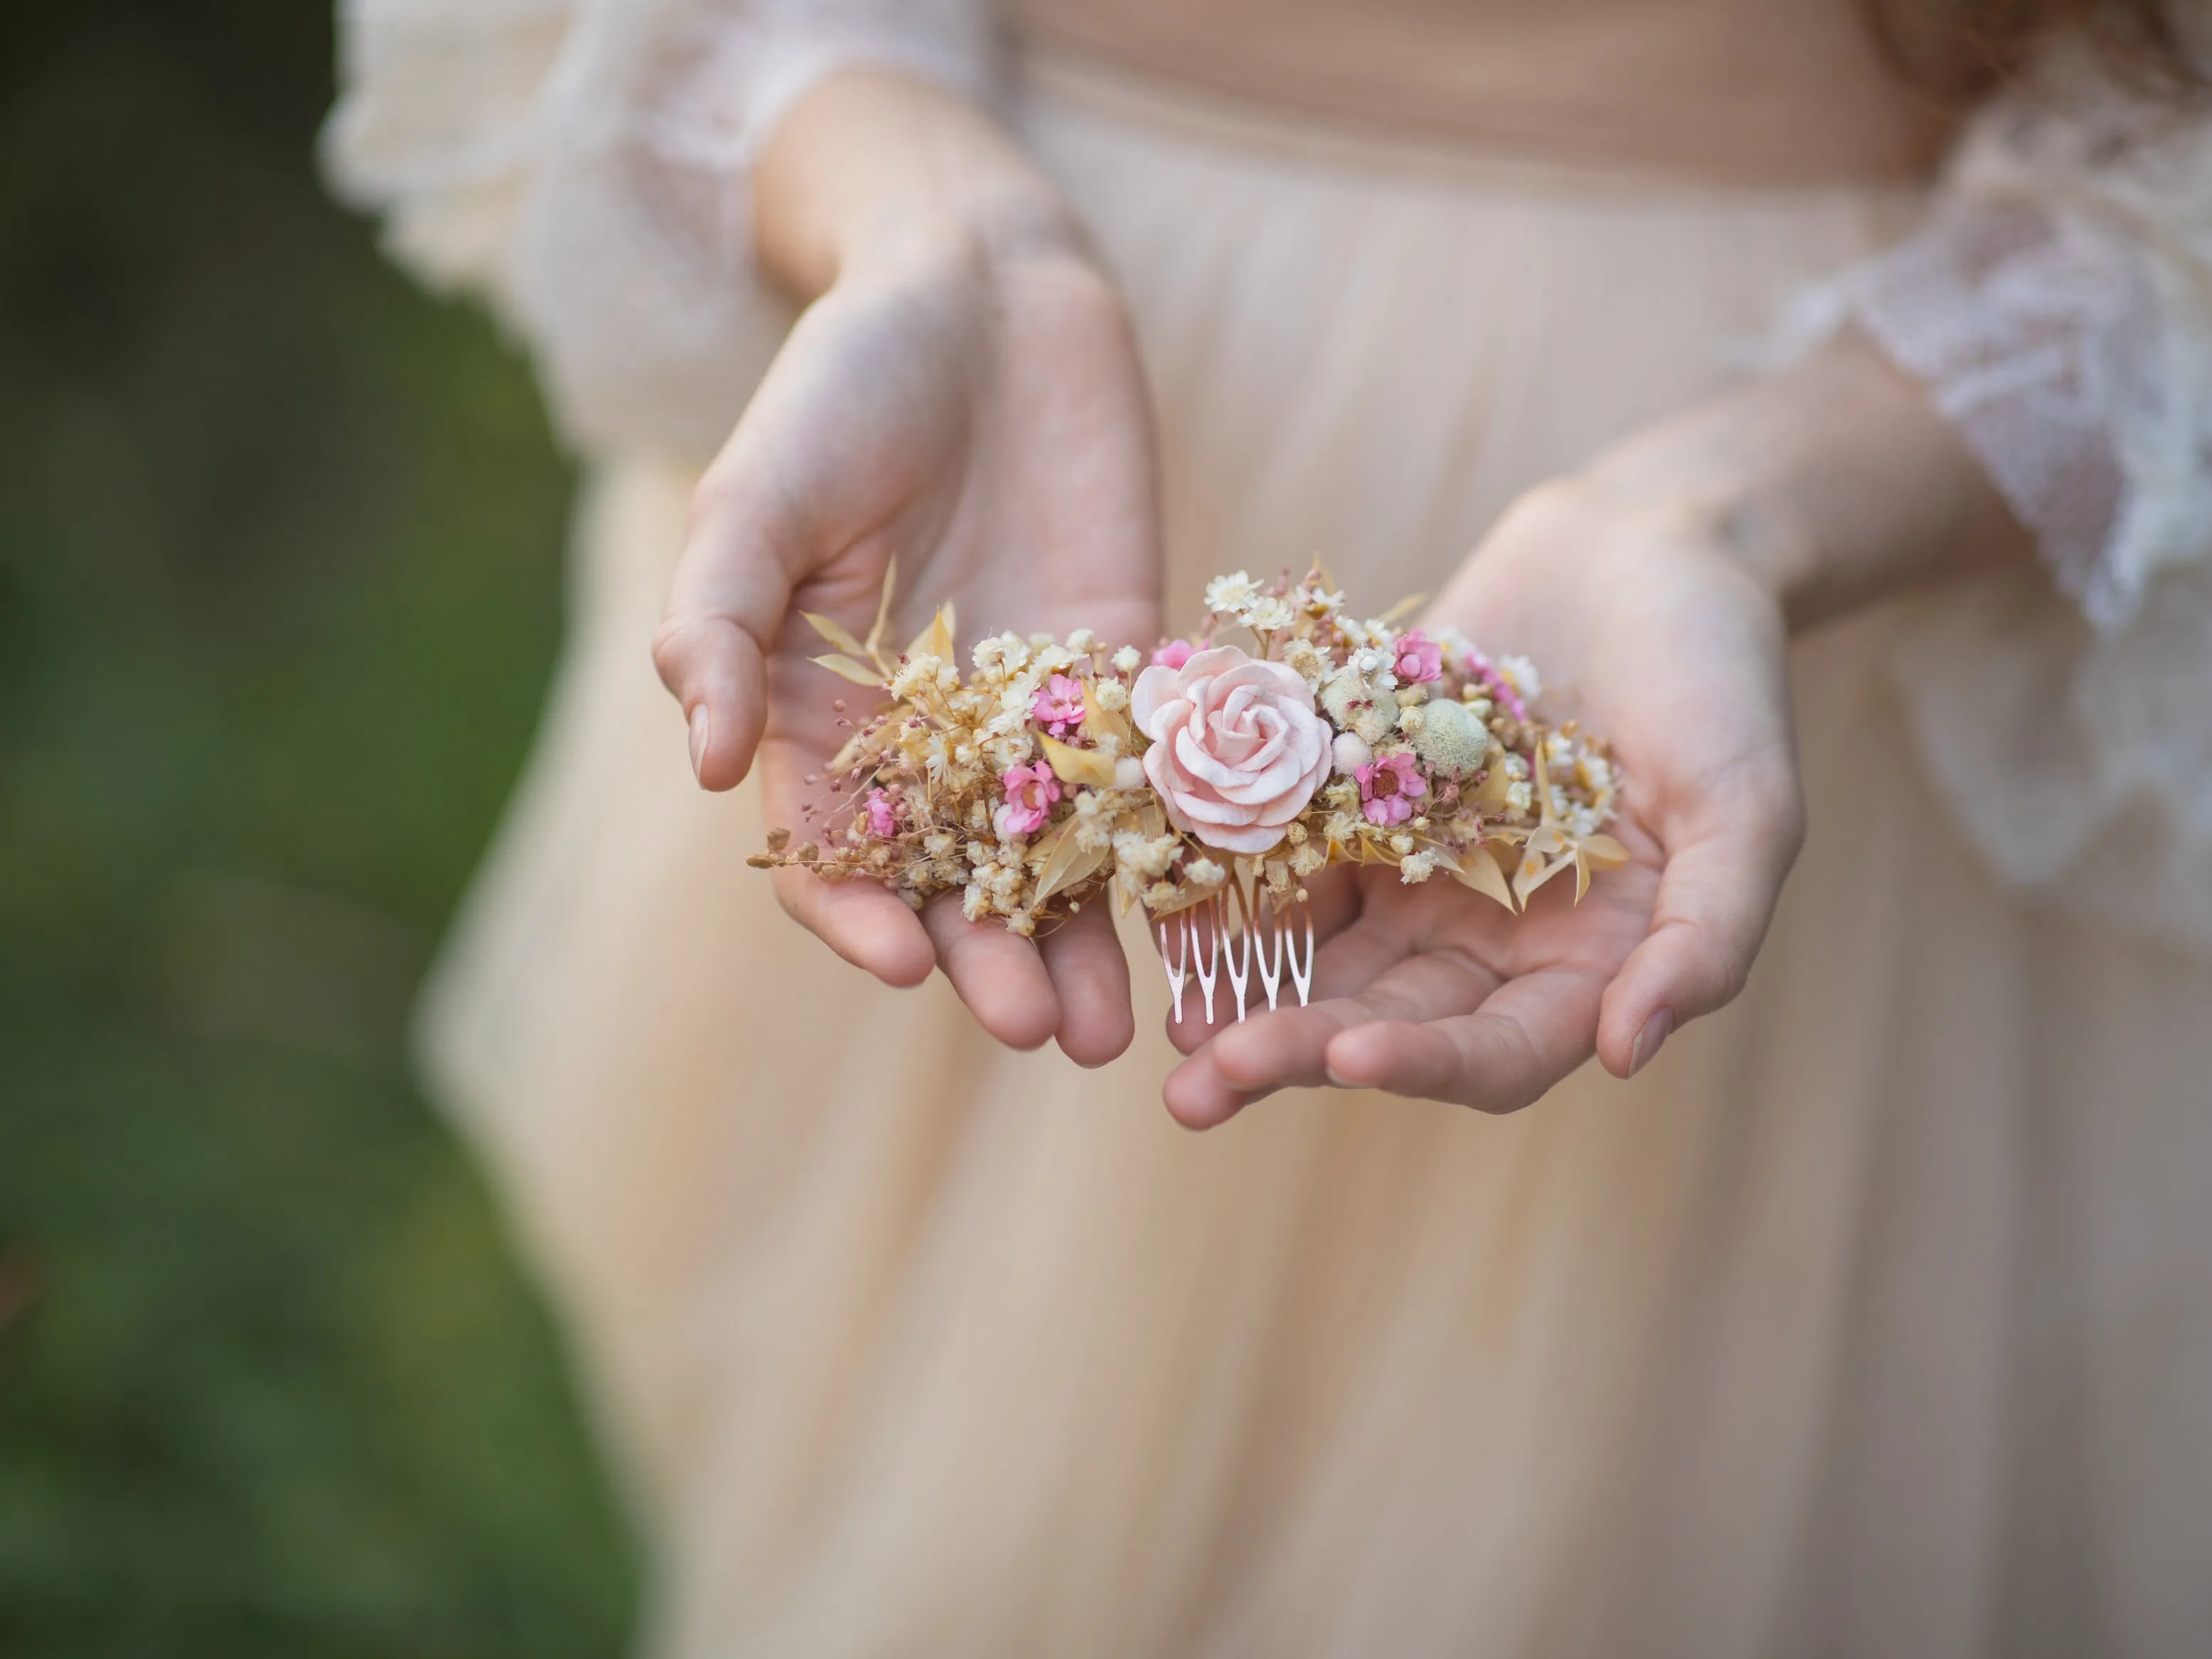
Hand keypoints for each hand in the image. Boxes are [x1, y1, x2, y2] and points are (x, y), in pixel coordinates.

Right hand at [652, 72, 1161, 1065]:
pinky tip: (1207, 922)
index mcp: (818, 715)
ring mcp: (1035, 717)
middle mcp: (928, 741)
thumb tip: (704, 762)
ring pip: (1057, 861)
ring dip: (1081, 946)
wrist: (982, 294)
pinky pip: (1151, 782)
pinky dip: (1173, 855)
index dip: (859, 914)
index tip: (903, 962)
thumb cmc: (844, 384)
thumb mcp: (758, 493)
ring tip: (1113, 1032)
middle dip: (992, 961)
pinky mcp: (1131, 677)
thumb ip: (721, 621)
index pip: (832, 852)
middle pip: (955, 883)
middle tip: (1037, 1031)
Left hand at [1159, 340, 2025, 1125]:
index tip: (1345, 1058)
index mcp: (1585, 967)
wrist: (1651, 548)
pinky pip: (1277, 861)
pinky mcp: (1352, 801)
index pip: (1496, 1051)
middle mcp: (1488, 940)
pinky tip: (1156, 912)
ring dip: (1238, 999)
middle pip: (1382, 1018)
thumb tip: (1628, 1052)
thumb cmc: (1723, 678)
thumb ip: (1707, 937)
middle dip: (1294, 1050)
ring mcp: (1413, 873)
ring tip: (1164, 1035)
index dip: (1422, 1064)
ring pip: (1315, 959)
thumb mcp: (1750, 808)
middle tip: (1203, 1083)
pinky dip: (1221, 892)